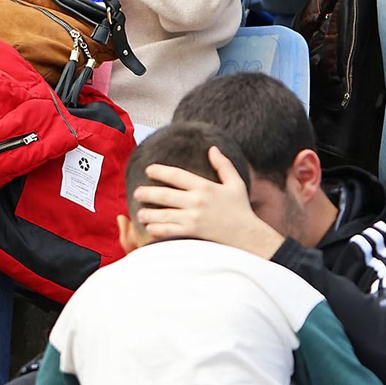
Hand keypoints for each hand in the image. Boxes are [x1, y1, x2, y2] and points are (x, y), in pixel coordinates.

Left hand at [133, 146, 286, 256]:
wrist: (249, 236)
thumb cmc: (241, 209)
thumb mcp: (236, 184)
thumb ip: (223, 165)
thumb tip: (212, 148)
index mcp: (205, 187)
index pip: (177, 175)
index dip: (160, 171)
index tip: (148, 170)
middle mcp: (197, 202)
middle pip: (164, 195)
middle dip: (147, 193)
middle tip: (136, 192)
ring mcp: (194, 218)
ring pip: (163, 214)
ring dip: (148, 214)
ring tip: (140, 213)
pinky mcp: (193, 233)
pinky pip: (169, 231)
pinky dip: (157, 230)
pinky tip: (150, 228)